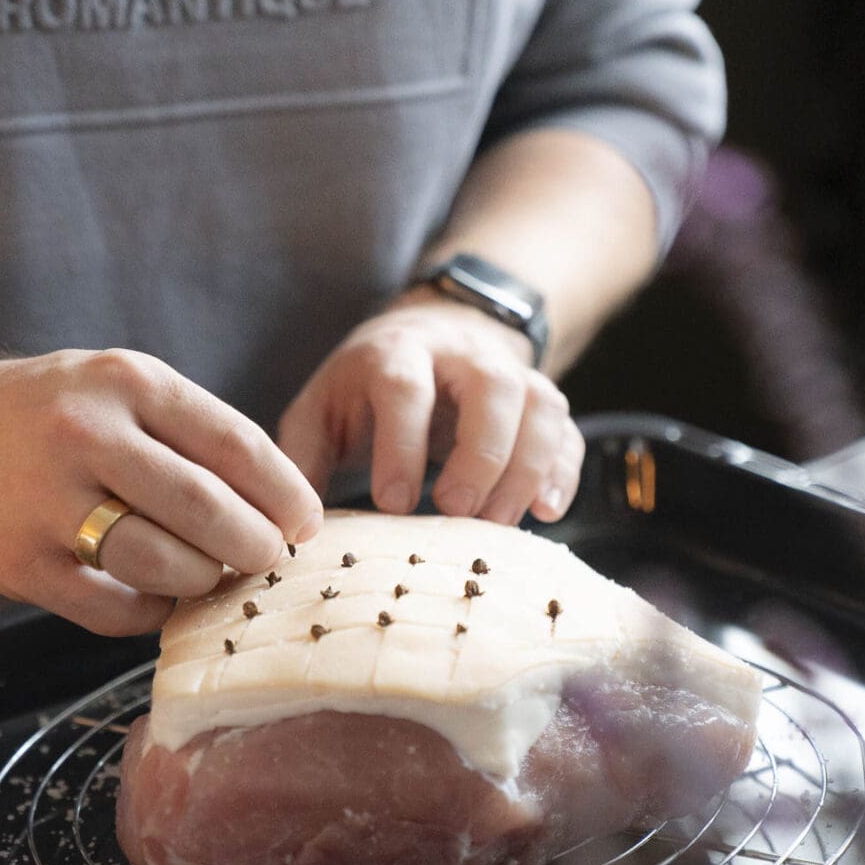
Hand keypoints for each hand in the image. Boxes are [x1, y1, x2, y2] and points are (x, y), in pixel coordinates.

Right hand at [0, 348, 322, 634]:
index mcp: (128, 383)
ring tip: (211, 574)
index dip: (286, 494)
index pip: (236, 445)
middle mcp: (88, 434)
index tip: (307, 522)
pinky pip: (114, 610)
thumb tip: (279, 504)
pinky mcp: (22, 562)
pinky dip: (152, 612)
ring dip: (206, 580)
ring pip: (166, 564)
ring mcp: (49, 501)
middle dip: (256, 546)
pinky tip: (158, 596)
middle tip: (268, 558)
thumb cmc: (51, 411)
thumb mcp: (121, 387)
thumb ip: (193, 433)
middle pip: (208, 509)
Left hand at [277, 295, 584, 523]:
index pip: (404, 386)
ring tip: (499, 524)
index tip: (393, 504)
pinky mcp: (542, 399)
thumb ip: (304, 459)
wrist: (428, 337)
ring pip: (541, 405)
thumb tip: (296, 527)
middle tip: (457, 512)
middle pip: (492, 387)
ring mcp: (512, 373)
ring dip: (527, 467)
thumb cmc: (365, 390)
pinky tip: (545, 511)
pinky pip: (567, 430)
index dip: (401, 444)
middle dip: (480, 453)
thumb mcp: (321, 410)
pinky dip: (563, 471)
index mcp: (397, 352)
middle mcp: (463, 355)